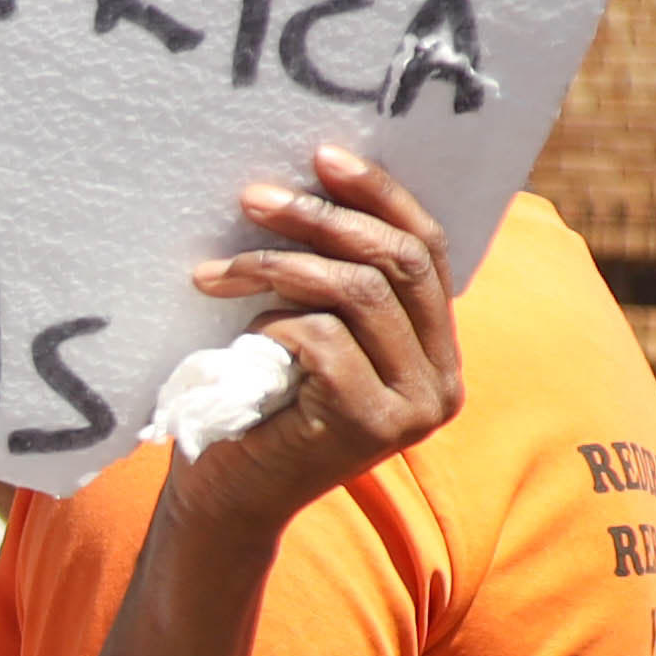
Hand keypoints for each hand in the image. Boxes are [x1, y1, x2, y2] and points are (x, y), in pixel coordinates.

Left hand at [161, 141, 466, 536]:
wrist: (222, 501)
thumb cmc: (253, 406)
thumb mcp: (305, 334)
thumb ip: (336, 283)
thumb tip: (315, 178)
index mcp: (436, 352)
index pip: (427, 251)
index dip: (380, 196)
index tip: (322, 155)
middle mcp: (441, 382)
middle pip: (400, 262)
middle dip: (324, 218)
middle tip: (253, 197)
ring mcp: (412, 407)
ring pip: (359, 292)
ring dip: (278, 266)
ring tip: (215, 272)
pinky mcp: (369, 424)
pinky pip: (321, 336)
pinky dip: (271, 325)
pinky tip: (240, 347)